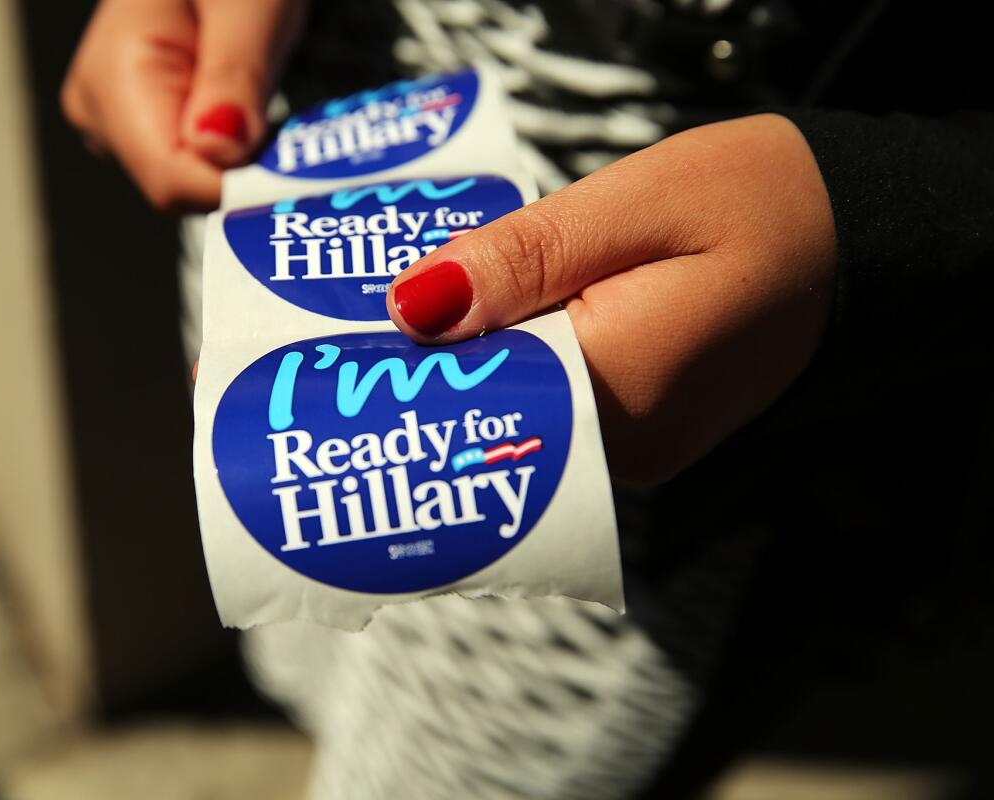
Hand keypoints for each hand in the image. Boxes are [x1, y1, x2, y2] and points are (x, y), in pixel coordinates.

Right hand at [61, 0, 303, 209]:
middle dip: (244, 172)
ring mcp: (117, 122)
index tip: (299, 176)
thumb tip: (221, 151)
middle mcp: (101, 113)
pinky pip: (195, 163)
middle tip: (295, 132)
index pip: (172, 180)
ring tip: (265, 101)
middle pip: (183, 188)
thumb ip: (234, 75)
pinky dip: (234, 151)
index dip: (239, 187)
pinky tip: (249, 111)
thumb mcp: (248, 3)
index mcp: (113, 78)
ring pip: (193, 182)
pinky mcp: (141, 125)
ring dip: (244, 161)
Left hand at [387, 114, 836, 484]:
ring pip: (518, 413)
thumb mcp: (634, 204)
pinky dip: (519, 365)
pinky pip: (554, 407)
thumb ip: (521, 260)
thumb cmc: (762, 206)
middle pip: (489, 415)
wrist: (858, 243)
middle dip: (427, 367)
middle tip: (357, 321)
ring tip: (418, 311)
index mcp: (617, 396)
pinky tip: (492, 324)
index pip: (472, 401)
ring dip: (472, 363)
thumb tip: (411, 308)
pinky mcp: (641, 434)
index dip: (402, 371)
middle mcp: (622, 452)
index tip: (337, 344)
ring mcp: (635, 453)